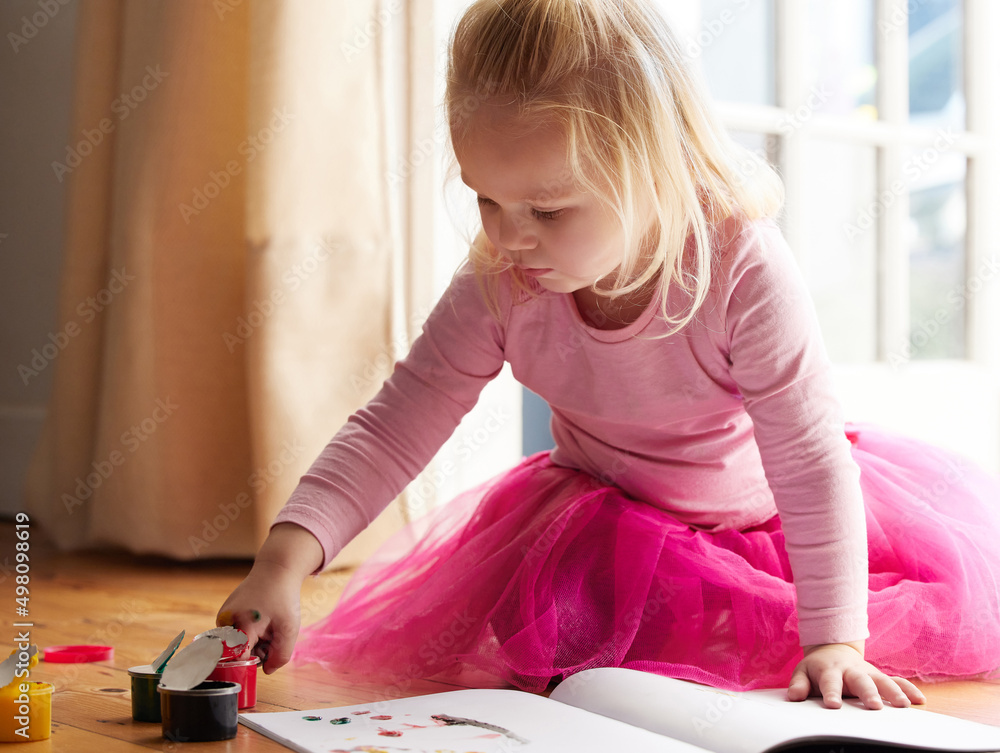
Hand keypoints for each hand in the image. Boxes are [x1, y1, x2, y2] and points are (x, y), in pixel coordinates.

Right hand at [216, 523, 323, 673]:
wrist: (276, 569)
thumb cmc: (283, 598)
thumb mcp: (290, 628)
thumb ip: (280, 655)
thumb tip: (266, 671)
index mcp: (241, 626)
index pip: (236, 660)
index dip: (251, 663)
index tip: (264, 656)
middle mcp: (225, 622)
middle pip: (236, 653)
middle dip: (254, 651)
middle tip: (271, 636)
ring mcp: (223, 616)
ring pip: (235, 643)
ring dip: (252, 641)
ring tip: (267, 625)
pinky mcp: (224, 612)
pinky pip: (234, 632)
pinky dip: (247, 632)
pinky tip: (260, 620)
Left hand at [787, 641, 925, 709]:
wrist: (834, 649)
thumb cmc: (818, 667)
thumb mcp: (803, 671)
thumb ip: (799, 684)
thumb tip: (794, 696)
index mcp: (831, 670)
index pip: (830, 682)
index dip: (831, 693)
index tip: (833, 705)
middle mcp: (852, 671)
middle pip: (861, 681)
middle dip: (868, 693)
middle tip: (874, 706)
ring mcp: (869, 673)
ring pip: (883, 681)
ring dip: (894, 692)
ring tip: (903, 705)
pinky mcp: (880, 677)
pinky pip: (898, 681)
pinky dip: (909, 689)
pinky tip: (920, 700)